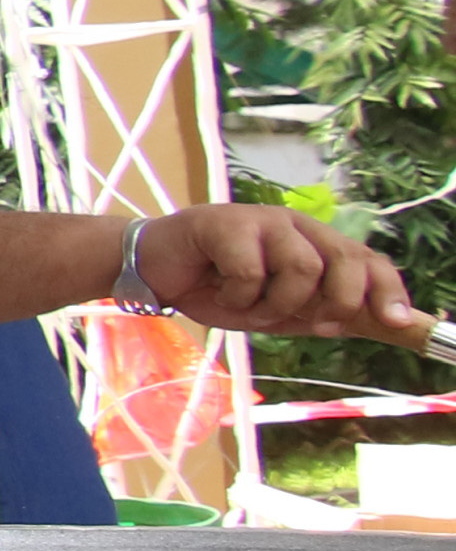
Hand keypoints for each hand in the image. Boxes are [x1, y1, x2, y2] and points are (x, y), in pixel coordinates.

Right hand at [132, 203, 424, 342]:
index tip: (398, 322)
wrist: (152, 274)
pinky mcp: (226, 222)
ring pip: (301, 268)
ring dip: (275, 304)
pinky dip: (237, 294)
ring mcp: (262, 220)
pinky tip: (218, 289)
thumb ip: (322, 315)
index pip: (366, 259)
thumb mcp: (278, 311)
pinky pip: (252, 270)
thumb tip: (377, 329)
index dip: (387, 289)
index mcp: (313, 243)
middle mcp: (295, 226)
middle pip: (343, 259)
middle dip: (338, 300)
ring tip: (248, 306)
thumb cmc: (216, 289)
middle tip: (315, 323)